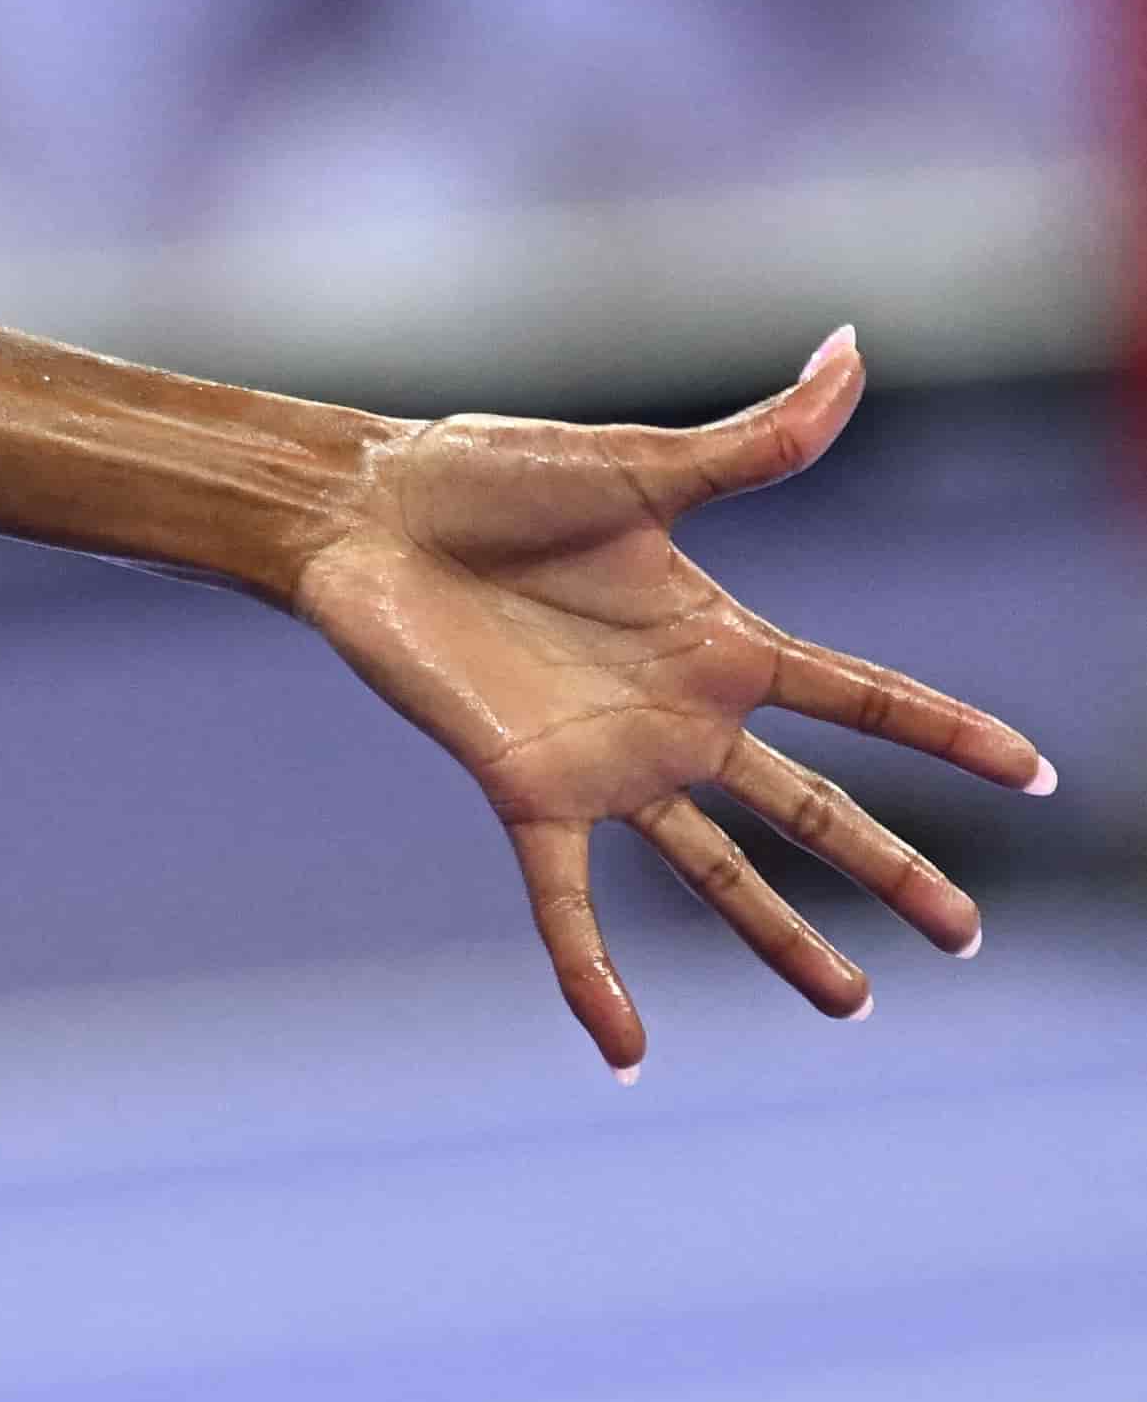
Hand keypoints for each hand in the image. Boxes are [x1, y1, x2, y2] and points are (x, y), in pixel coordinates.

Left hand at [290, 330, 1052, 1071]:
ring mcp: (606, 761)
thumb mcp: (639, 464)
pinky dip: (591, 978)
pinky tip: (625, 1052)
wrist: (365, 511)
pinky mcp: (523, 789)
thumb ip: (758, 438)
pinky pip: (565, 903)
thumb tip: (854, 349)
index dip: (947, 732)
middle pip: (812, 808)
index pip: (864, 698)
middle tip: (965, 934)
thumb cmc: (488, 476)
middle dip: (891, 868)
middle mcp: (677, 714)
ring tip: (852, 1006)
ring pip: (715, 872)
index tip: (1034, 773)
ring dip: (782, 938)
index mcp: (719, 637)